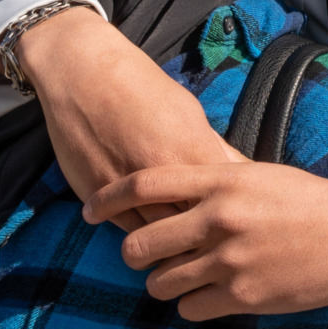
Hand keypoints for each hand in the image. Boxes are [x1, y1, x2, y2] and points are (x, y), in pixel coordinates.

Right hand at [0, 7, 242, 228]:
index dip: (232, 220)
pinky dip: (142, 238)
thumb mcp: (189, 112)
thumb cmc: (142, 87)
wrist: (82, 73)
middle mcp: (162, 173)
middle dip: (205, 242)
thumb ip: (215, 149)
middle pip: (193, 229)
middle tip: (212, 249)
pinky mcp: (98, 196)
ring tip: (185, 255)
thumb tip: (246, 174)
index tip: (236, 227)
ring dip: (172, 249)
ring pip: (159, 239)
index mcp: (193, 151)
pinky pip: (127, 230)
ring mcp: (127, 188)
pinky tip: (153, 241)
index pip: (224, 203)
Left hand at [84, 162, 327, 319]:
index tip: (90, 208)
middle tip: (140, 257)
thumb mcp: (261, 175)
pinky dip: (191, 304)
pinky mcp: (244, 296)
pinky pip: (190, 308)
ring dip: (162, 282)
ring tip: (176, 277)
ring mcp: (230, 260)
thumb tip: (174, 190)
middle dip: (133, 254)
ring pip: (161, 282)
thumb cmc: (314, 202)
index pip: (144, 184)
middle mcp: (219, 218)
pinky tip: (206, 295)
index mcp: (222, 180)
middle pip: (141, 243)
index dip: (108, 197)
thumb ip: (217, 182)